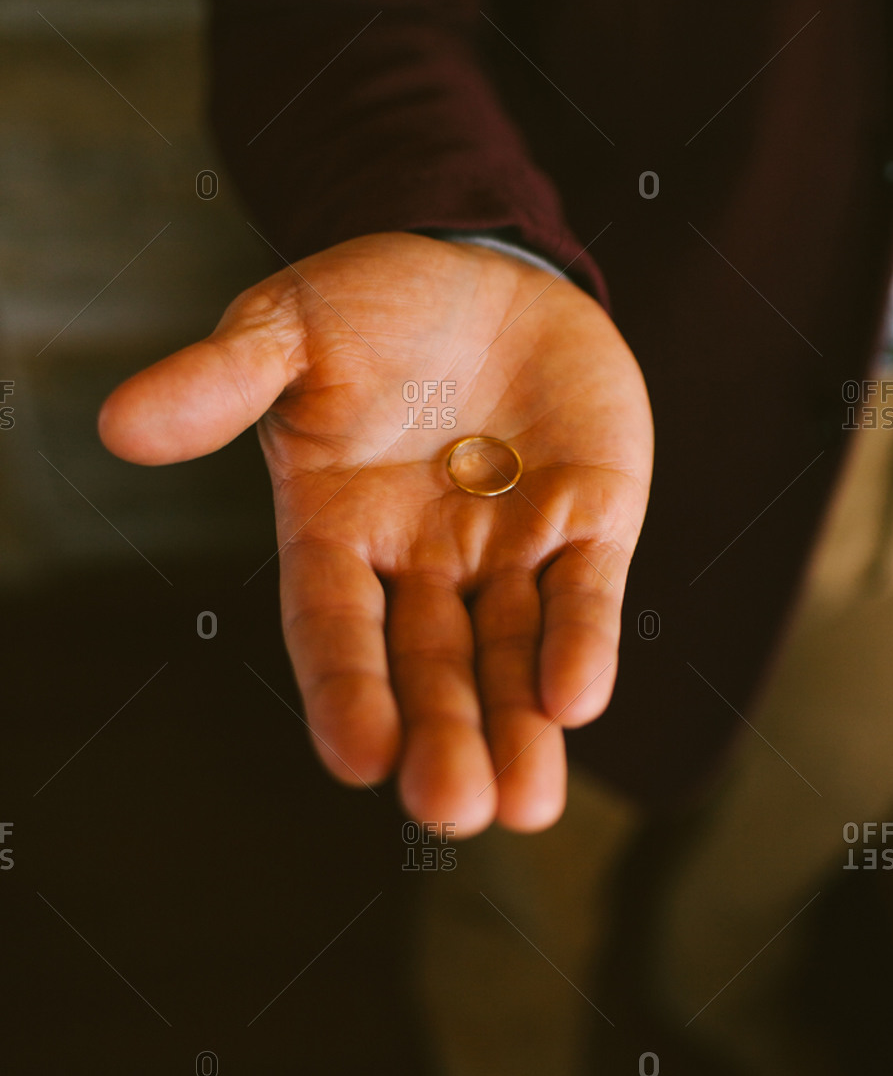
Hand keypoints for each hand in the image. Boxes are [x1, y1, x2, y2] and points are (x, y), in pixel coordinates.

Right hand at [99, 233, 652, 833]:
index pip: (334, 628)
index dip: (347, 691)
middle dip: (443, 738)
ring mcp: (509, 552)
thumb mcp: (288, 331)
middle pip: (430, 668)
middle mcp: (423, 565)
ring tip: (523, 805)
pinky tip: (577, 701)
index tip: (361, 758)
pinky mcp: (590, 524)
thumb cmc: (373, 307)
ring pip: (512, 656)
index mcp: (338, 534)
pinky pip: (586, 594)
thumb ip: (220, 382)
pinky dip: (582, 644)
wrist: (486, 266)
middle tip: (452, 810)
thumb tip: (118, 426)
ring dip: (519, 727)